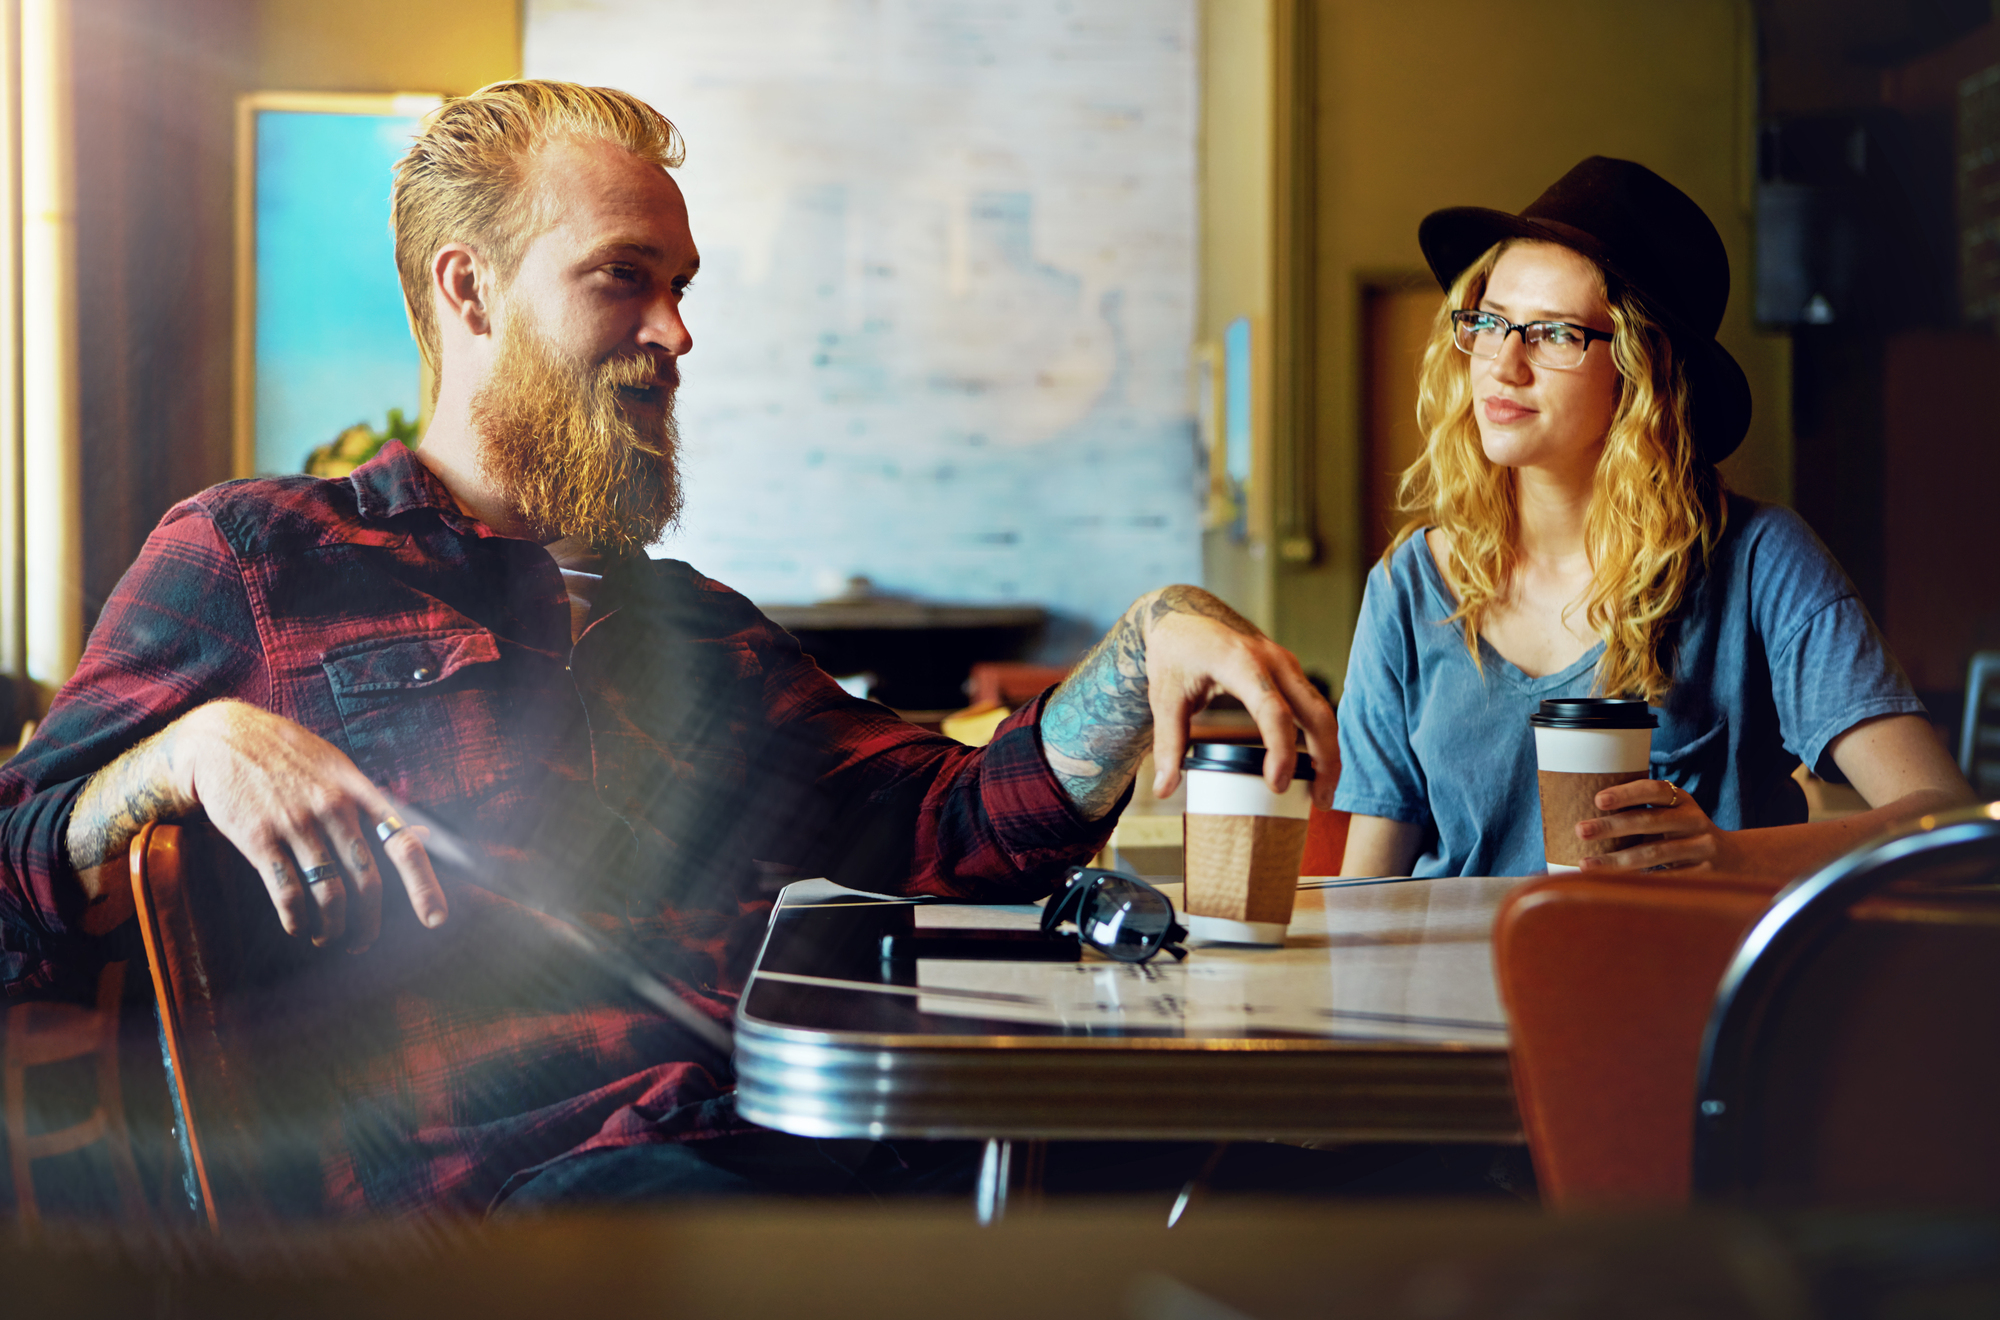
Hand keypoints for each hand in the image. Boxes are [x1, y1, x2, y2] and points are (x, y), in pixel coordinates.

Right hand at [173, 700, 446, 948]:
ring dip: (332, 927)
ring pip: (329, 893)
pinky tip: (297, 927)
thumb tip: (422, 834)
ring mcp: (296, 823)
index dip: (423, 883)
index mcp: (358, 790)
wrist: (222, 738)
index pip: (402, 842)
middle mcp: (333, 807)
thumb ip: (376, 804)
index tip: (436, 918)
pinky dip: (296, 919)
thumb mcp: (338, 767)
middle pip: (367, 881)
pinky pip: (287, 892)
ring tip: (327, 937)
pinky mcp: (259, 838)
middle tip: (364, 942)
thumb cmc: (289, 756)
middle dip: (369, 923)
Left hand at [1140, 588, 1338, 809]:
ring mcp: (1286, 664)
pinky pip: (1314, 705)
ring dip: (1330, 751)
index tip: (1276, 784)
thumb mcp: (1165, 696)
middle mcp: (1273, 661)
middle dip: (1326, 758)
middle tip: (1321, 800)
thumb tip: (1164, 790)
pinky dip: (1321, 737)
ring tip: (1323, 794)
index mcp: (1240, 662)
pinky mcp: (1289, 672)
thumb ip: (1168, 743)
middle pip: (1315, 712)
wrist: (1184, 613)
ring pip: (1323, 710)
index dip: (1280, 749)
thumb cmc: (1174, 652)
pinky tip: (1316, 768)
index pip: (1272, 710)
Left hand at [1577, 778, 1733, 871]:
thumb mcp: (1672, 816)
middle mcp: (1693, 820)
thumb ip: (1641, 812)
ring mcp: (1701, 847)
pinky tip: (1615, 885)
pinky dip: (1640, 882)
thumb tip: (1587, 819)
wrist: (1735, 859)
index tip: (1598, 800)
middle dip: (1611, 827)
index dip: (1626, 793)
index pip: (1653, 790)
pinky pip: (1667, 878)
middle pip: (1648, 821)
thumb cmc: (1684, 834)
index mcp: (1681, 800)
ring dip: (1617, 860)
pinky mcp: (1705, 873)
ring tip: (1586, 864)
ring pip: (1654, 853)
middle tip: (1580, 830)